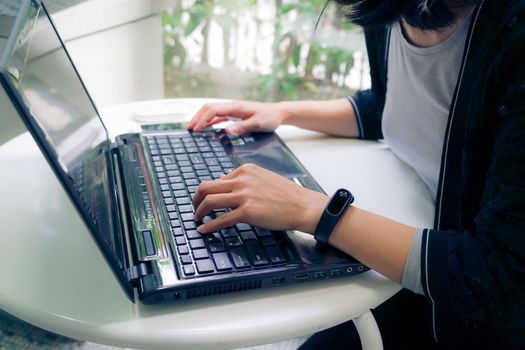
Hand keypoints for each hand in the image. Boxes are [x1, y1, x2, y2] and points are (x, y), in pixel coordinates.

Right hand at [188, 100, 286, 134]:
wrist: (279, 113)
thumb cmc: (269, 118)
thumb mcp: (257, 124)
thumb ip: (242, 128)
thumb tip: (227, 132)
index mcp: (235, 107)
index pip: (213, 110)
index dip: (202, 119)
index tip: (195, 129)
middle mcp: (232, 106)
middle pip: (209, 108)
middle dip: (198, 117)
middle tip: (190, 129)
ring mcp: (233, 109)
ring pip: (212, 111)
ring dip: (202, 118)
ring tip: (194, 128)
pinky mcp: (235, 114)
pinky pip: (219, 116)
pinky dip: (210, 121)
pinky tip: (206, 127)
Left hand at [192, 164, 327, 233]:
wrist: (303, 206)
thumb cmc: (287, 195)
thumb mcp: (263, 178)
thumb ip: (245, 181)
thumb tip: (226, 186)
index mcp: (245, 170)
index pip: (218, 179)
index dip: (208, 191)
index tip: (204, 200)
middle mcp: (242, 180)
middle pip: (206, 187)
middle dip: (196, 199)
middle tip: (195, 208)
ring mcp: (244, 195)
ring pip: (210, 201)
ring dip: (199, 211)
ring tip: (197, 219)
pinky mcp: (248, 212)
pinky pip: (221, 219)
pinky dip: (209, 226)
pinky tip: (204, 230)